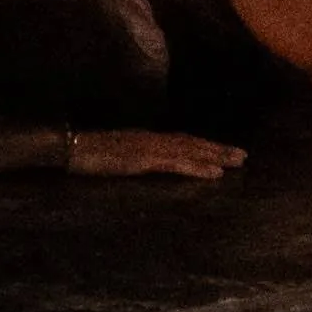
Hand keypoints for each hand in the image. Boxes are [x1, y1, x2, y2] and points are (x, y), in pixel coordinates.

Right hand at [58, 126, 241, 181]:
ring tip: (237, 162)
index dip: (203, 145)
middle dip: (217, 149)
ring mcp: (149, 148)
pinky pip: (178, 164)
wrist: (69, 145)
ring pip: (190, 151)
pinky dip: (198, 167)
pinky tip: (214, 173)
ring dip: (215, 156)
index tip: (222, 151)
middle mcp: (151, 139)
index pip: (180, 140)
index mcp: (144, 138)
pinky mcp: (144, 159)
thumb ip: (129, 157)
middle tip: (243, 156)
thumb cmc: (83, 152)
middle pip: (191, 142)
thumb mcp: (112, 155)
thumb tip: (139, 162)